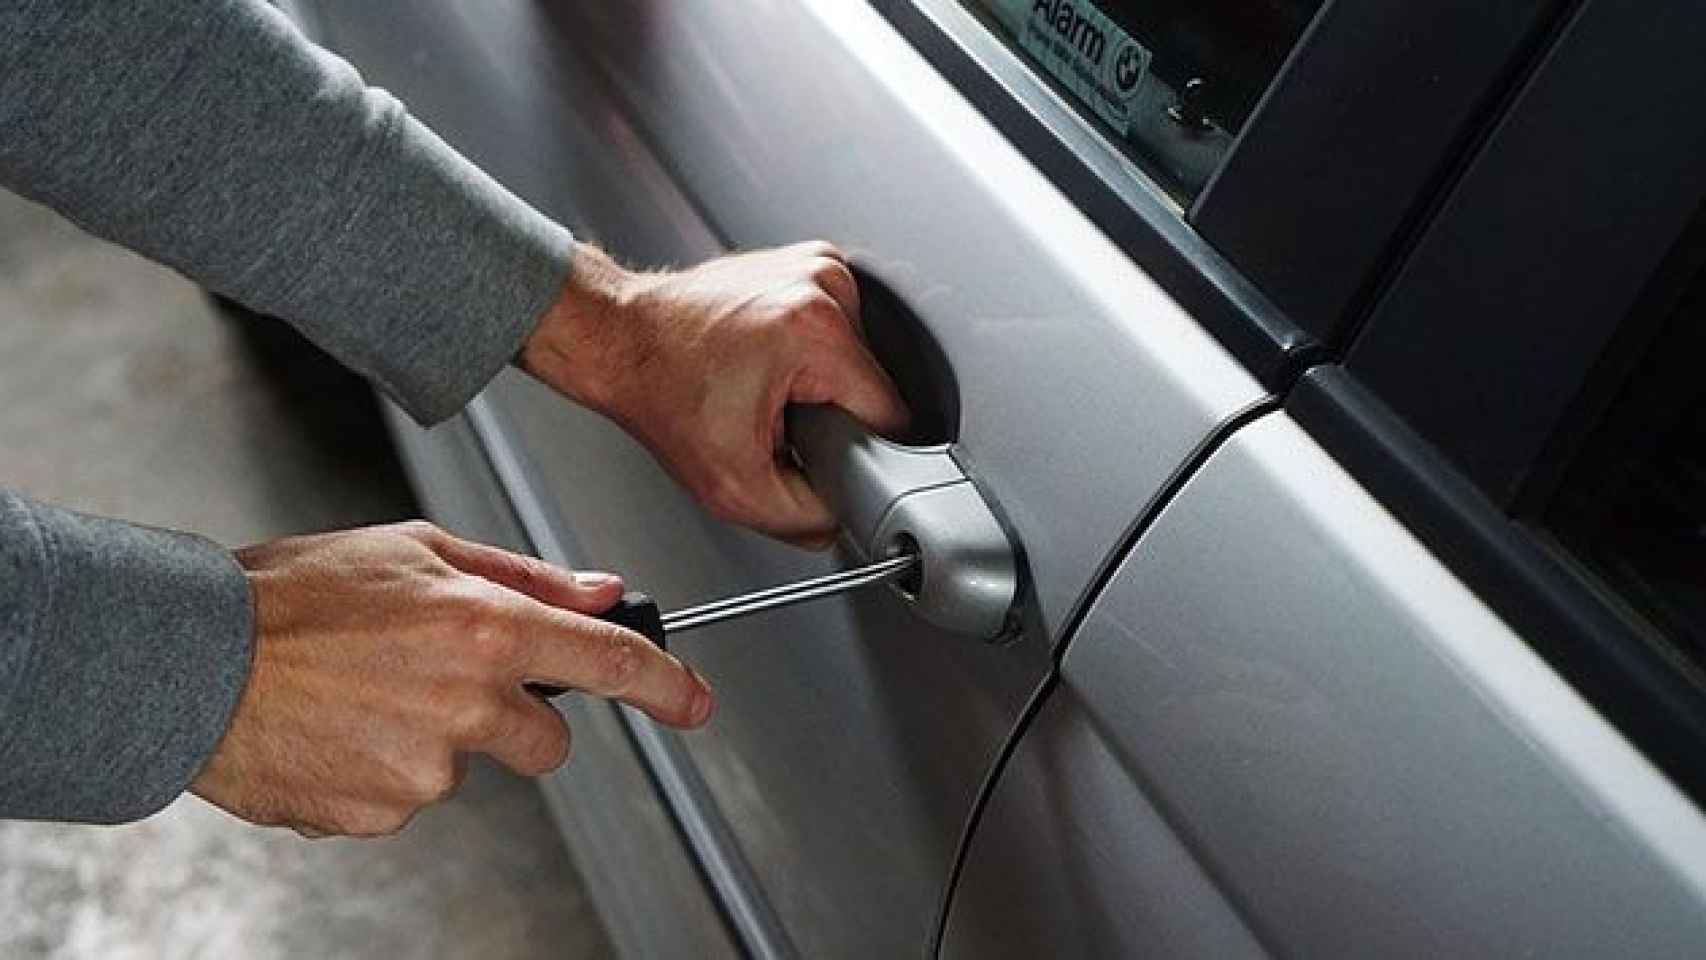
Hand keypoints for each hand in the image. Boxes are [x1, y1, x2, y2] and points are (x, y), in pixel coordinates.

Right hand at [190, 522, 711, 837]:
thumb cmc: (292, 595)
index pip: (609, 663)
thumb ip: (522, 576)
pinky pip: (409, 798)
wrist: (189, 662)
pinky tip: (340, 729)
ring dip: (435, 739)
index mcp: (484, 628)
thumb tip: (601, 592)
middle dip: (514, 718)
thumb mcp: (415, 549)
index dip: (666, 686)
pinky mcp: (382, 814)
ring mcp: (425, 769)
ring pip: (468, 767)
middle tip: (441, 679)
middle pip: (546, 740)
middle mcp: (466, 702)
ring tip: (365, 694)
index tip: (694, 702)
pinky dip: (383, 770)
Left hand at [520, 242, 909, 546]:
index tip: (815, 450)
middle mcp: (824, 284)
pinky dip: (812, 355)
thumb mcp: (733, 488)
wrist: (620, 340)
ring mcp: (817, 266)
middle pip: (873, 386)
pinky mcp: (808, 263)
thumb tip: (844, 520)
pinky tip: (769, 361)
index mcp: (816, 330)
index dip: (858, 450)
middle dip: (833, 415)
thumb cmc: (660, 393)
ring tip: (766, 387)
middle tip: (775, 419)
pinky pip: (839, 331)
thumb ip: (805, 520)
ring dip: (822, 384)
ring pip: (859, 360)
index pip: (891, 415)